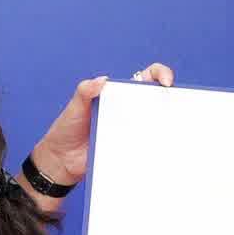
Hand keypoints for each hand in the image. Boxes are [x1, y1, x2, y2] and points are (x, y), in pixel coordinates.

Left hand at [24, 64, 173, 191]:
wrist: (61, 160)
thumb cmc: (67, 129)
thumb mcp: (75, 106)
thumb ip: (85, 91)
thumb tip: (102, 80)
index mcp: (118, 95)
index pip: (146, 78)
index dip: (161, 74)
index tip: (166, 82)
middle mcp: (129, 111)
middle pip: (157, 100)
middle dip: (171, 98)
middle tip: (171, 104)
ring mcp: (131, 131)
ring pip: (156, 125)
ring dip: (165, 125)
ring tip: (166, 128)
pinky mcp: (130, 148)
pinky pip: (146, 146)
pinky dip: (154, 146)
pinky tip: (157, 149)